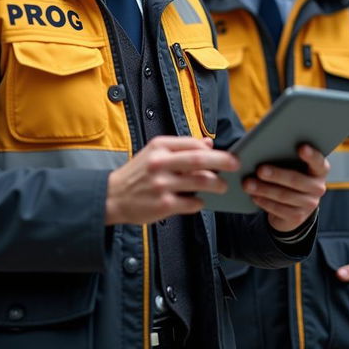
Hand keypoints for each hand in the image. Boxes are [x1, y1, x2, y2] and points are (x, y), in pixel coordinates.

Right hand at [105, 136, 238, 224]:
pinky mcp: (163, 205)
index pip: (193, 144)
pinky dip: (200, 202)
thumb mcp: (155, 153)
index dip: (213, 149)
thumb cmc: (138, 173)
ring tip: (222, 186)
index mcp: (159, 146)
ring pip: (200, 181)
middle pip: (200, 159)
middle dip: (223, 162)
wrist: (112, 196)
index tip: (228, 154)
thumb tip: (208, 142)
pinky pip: (192, 203)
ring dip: (216, 184)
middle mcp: (160, 163)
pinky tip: (199, 201)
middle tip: (236, 165)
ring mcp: (162, 185)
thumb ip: (181, 147)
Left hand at [242, 144, 328, 232]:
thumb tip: (263, 147)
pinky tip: (254, 196)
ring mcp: (309, 204)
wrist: (293, 203)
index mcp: (319, 169)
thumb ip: (285, 154)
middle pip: (296, 180)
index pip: (318, 161)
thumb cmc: (289, 172)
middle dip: (276, 175)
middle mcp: (318, 187)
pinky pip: (279, 209)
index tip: (301, 147)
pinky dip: (264, 202)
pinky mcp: (298, 216)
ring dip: (264, 189)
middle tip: (260, 170)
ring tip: (248, 184)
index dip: (311, 155)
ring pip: (284, 196)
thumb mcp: (291, 163)